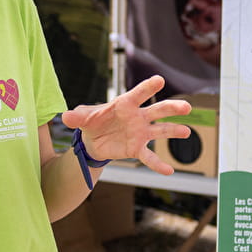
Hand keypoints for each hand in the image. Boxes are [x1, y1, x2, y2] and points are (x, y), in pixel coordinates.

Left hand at [60, 75, 192, 174]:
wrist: (93, 140)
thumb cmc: (92, 121)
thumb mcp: (82, 117)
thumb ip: (77, 115)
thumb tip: (65, 116)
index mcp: (125, 103)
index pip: (138, 94)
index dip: (148, 87)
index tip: (160, 80)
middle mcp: (137, 116)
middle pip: (157, 110)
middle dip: (172, 108)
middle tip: (187, 106)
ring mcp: (140, 132)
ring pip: (160, 130)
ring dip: (173, 131)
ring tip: (186, 132)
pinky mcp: (137, 148)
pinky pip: (149, 157)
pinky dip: (158, 164)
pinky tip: (169, 171)